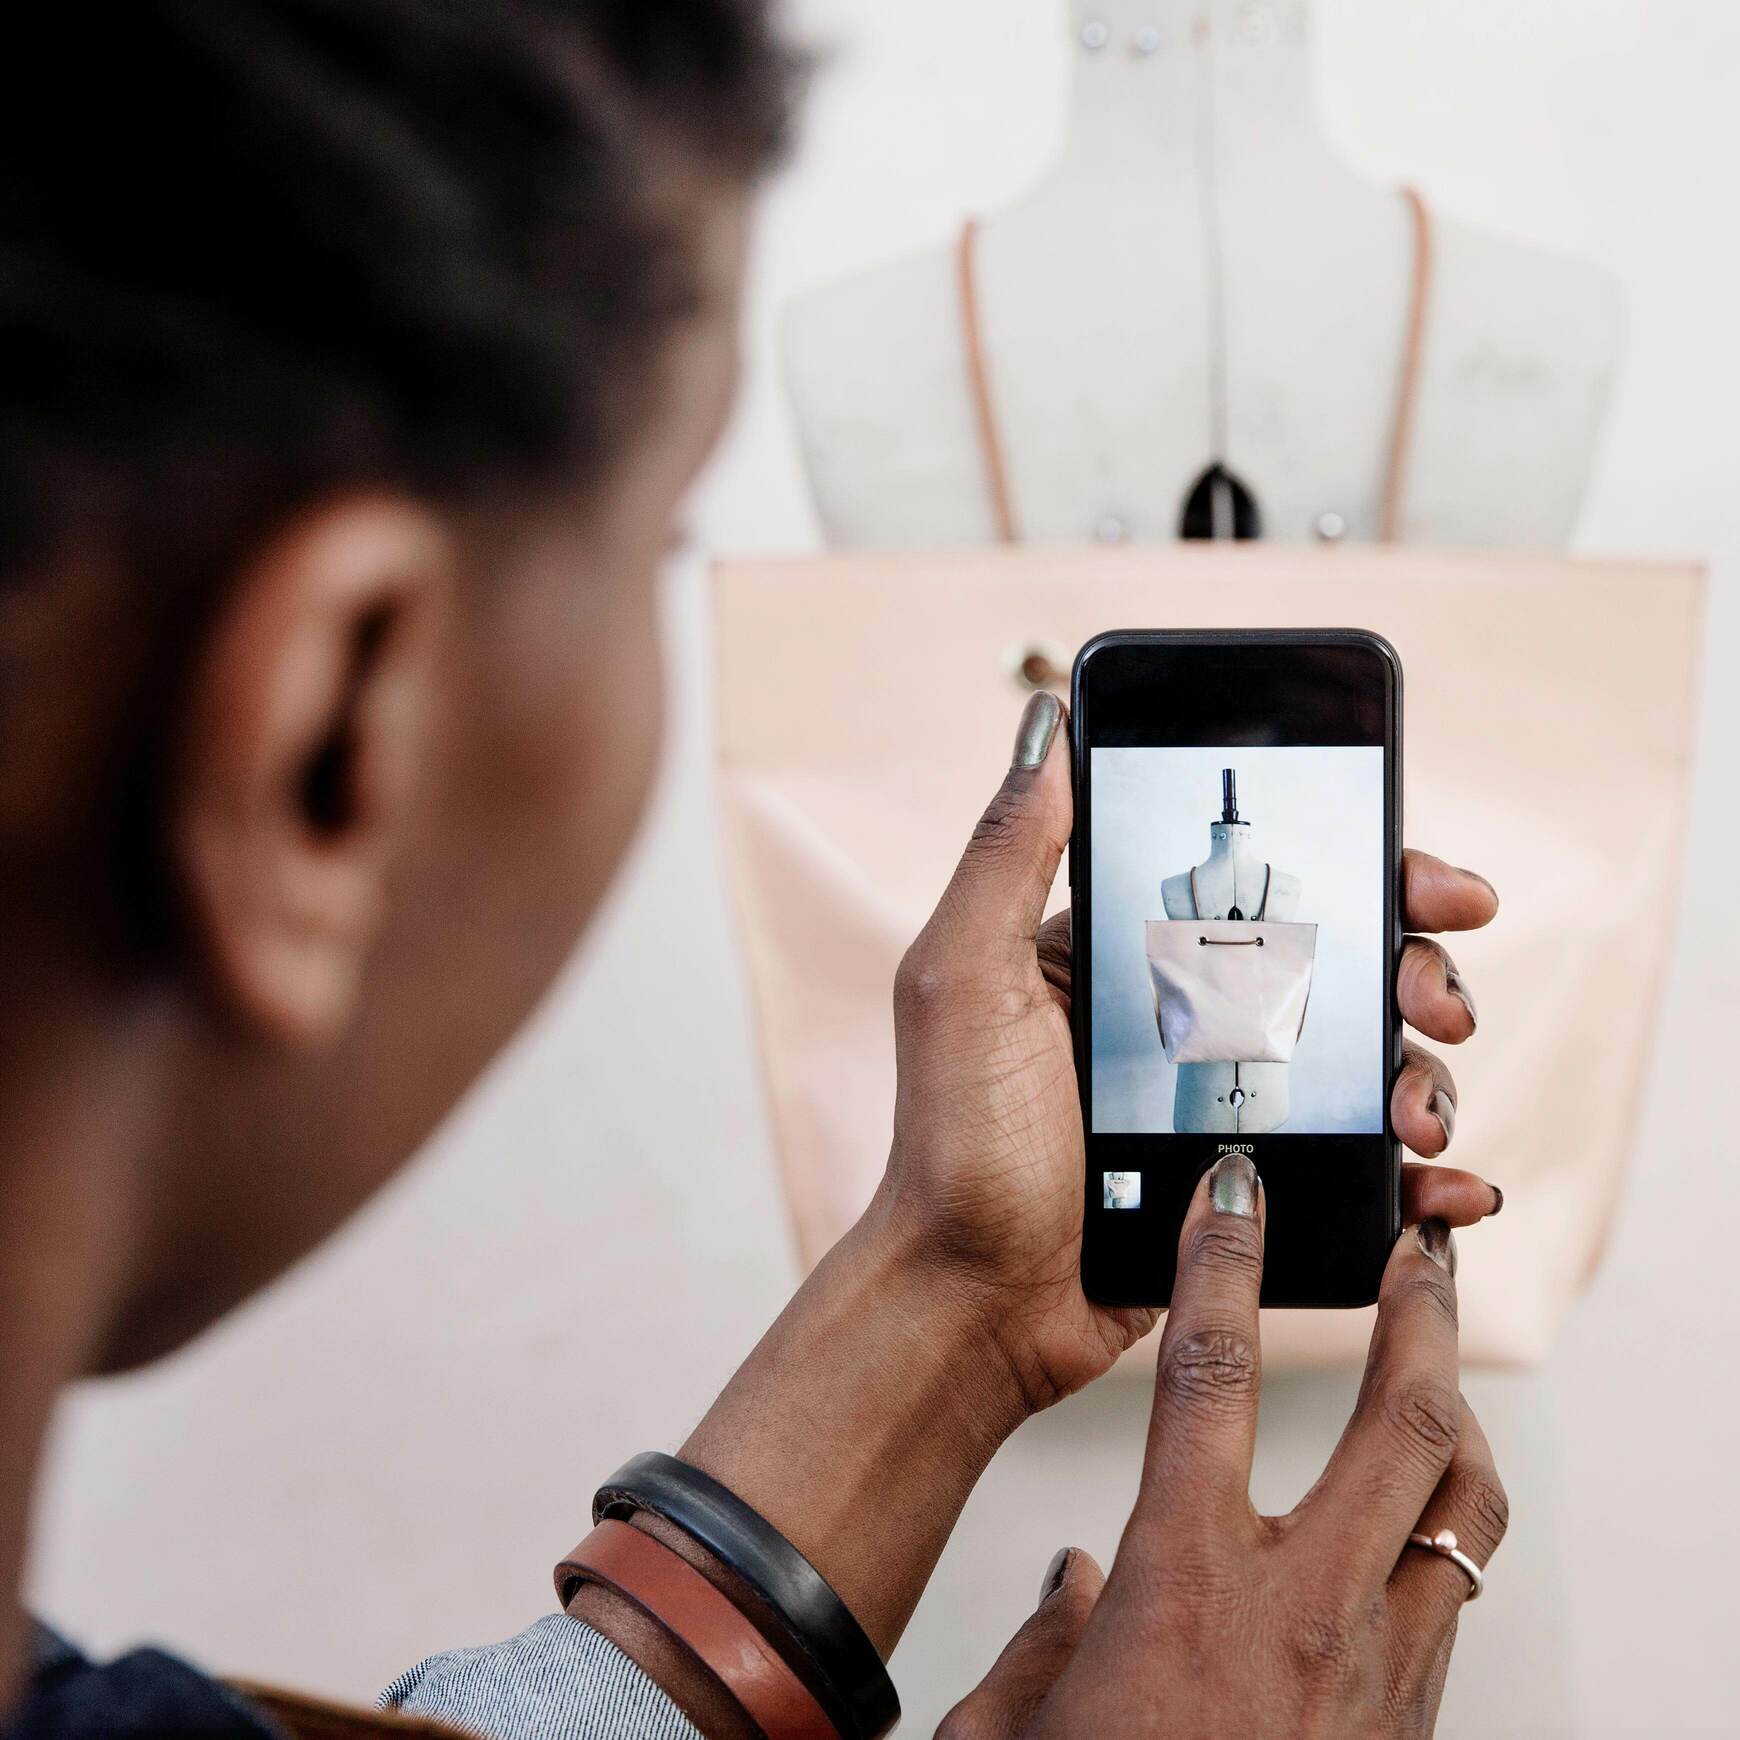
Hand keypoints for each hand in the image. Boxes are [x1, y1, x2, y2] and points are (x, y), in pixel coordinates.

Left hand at [876, 690, 1502, 1412]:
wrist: (973, 1300)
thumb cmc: (954, 1140)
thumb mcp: (963, 976)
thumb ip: (1009, 853)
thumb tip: (1046, 720)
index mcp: (1131, 953)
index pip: (1266, 883)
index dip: (1362, 868)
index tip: (1431, 879)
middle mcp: (1190, 1016)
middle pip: (1344, 965)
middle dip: (1418, 968)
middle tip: (1437, 1000)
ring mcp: (1229, 1103)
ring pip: (1369, 1064)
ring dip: (1426, 1075)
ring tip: (1417, 1117)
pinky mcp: (1252, 1187)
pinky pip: (1361, 1168)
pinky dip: (1420, 1178)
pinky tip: (1447, 1188)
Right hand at [940, 1159, 1505, 1739]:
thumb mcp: (1012, 1730)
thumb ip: (1042, 1635)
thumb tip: (1081, 1576)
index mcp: (1183, 1584)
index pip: (1207, 1378)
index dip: (1222, 1265)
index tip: (1236, 1189)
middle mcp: (1300, 1609)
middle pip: (1399, 1418)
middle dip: (1419, 1310)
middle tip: (1419, 1242)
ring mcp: (1375, 1669)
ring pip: (1462, 1501)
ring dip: (1457, 1412)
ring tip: (1437, 1360)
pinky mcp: (1409, 1722)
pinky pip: (1452, 1587)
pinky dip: (1447, 1519)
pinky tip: (1413, 1509)